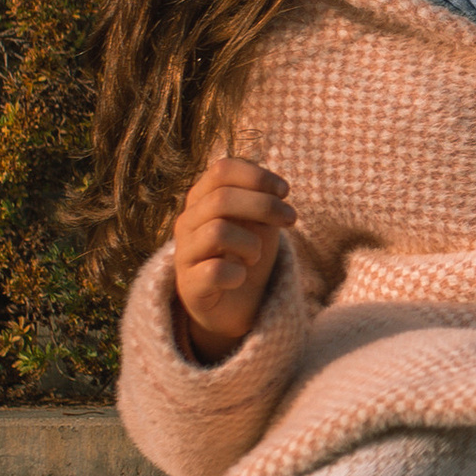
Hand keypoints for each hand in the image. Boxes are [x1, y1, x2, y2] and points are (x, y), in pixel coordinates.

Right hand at [173, 155, 291, 360]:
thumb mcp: (259, 223)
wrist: (234, 305)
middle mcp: (187, 222)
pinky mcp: (189, 286)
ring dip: (250, 243)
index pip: (222, 170)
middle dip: (264, 206)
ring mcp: (184, 253)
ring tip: (255, 255)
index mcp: (202, 199)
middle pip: (221, 198)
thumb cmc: (247, 254)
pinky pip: (214, 271)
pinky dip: (237, 274)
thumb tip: (277, 192)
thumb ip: (263, 202)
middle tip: (291, 219)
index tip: (285, 191)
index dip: (257, 176)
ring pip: (218, 232)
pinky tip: (241, 278)